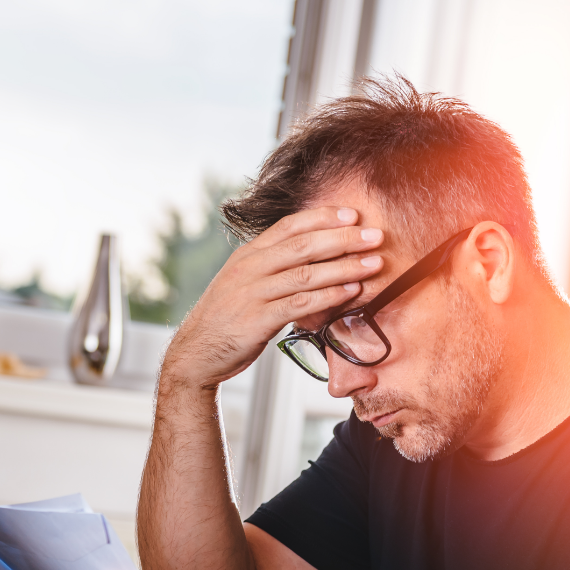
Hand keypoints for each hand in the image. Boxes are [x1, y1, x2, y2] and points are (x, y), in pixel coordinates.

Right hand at [161, 206, 384, 391]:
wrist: (195, 354)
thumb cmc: (227, 319)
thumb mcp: (245, 284)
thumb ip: (274, 269)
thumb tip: (314, 260)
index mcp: (248, 254)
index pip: (289, 225)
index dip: (323, 217)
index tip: (353, 214)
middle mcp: (250, 268)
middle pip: (303, 245)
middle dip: (343, 239)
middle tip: (375, 236)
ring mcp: (252, 293)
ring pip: (306, 273)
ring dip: (344, 267)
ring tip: (373, 263)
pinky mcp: (257, 320)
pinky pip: (300, 303)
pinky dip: (329, 296)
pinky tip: (351, 292)